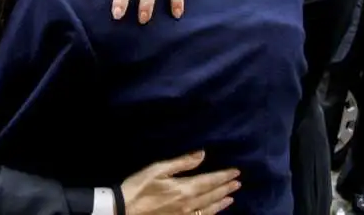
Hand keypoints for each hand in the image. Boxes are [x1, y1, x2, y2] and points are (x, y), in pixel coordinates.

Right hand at [121, 151, 239, 214]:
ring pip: (209, 209)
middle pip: (212, 195)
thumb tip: (202, 153)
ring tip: (231, 197)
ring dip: (221, 202)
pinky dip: (211, 214)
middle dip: (226, 188)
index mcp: (185, 188)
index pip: (210, 181)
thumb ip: (182, 162)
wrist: (125, 209)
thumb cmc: (140, 186)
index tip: (236, 172)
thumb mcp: (159, 169)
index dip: (224, 176)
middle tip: (238, 183)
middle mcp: (189, 204)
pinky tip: (214, 212)